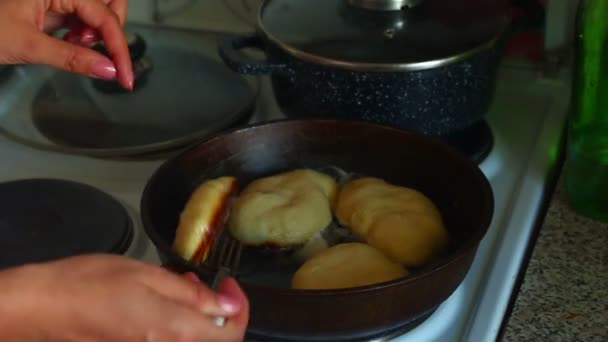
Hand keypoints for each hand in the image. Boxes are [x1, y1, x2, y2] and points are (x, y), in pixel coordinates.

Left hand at [0, 0, 132, 89]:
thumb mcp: (28, 45)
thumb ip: (72, 58)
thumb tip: (108, 70)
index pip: (105, 18)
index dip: (119, 49)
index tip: (124, 76)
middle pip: (110, 4)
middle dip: (110, 30)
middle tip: (96, 53)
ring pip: (98, 10)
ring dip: (96, 32)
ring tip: (76, 46)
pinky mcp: (51, 5)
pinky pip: (80, 16)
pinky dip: (81, 33)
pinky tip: (67, 42)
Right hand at [0, 254, 249, 340]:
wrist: (43, 307)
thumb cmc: (92, 284)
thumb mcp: (148, 276)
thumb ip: (193, 295)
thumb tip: (228, 305)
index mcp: (177, 331)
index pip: (232, 333)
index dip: (239, 308)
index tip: (228, 283)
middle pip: (215, 340)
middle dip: (218, 311)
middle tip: (201, 282)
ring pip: (193, 340)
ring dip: (198, 316)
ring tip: (179, 285)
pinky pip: (171, 340)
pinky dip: (177, 323)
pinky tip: (162, 300)